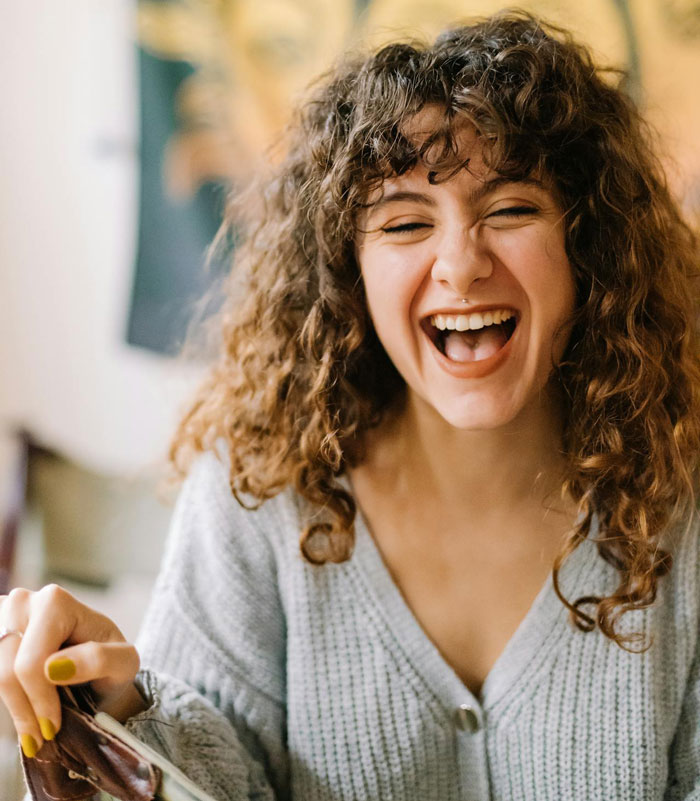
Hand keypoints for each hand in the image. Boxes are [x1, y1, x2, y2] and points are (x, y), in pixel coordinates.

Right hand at [0, 584, 141, 758]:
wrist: (96, 664)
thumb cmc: (112, 662)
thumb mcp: (124, 662)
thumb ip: (98, 659)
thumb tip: (55, 667)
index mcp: (54, 603)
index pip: (31, 662)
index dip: (39, 699)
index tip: (53, 726)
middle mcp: (22, 603)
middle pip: (8, 670)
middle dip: (25, 709)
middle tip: (44, 735)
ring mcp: (2, 619)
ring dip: (14, 708)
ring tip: (34, 729)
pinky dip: (6, 698)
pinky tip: (24, 710)